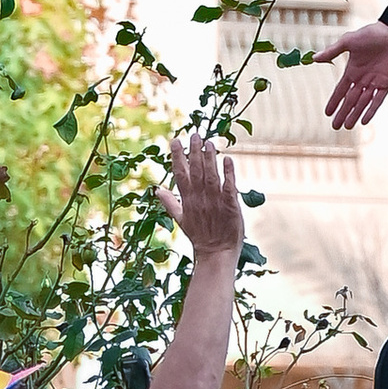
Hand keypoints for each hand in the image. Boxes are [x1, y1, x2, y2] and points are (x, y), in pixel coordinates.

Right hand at [158, 129, 246, 261]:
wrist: (216, 254)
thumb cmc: (200, 237)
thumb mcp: (181, 220)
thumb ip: (170, 203)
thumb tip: (157, 190)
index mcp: (187, 201)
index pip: (180, 174)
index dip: (178, 157)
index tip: (175, 140)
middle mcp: (200, 199)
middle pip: (196, 171)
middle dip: (195, 152)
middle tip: (195, 134)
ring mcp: (215, 202)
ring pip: (211, 175)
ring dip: (210, 158)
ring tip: (209, 142)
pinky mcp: (231, 206)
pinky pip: (229, 186)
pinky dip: (229, 173)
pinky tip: (228, 159)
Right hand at [322, 24, 387, 131]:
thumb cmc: (371, 34)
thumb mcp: (348, 41)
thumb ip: (332, 51)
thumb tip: (314, 58)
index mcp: (352, 70)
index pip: (340, 90)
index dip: (334, 101)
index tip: (327, 113)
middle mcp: (362, 79)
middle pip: (350, 100)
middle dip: (343, 113)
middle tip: (335, 127)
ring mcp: (375, 82)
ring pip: (362, 103)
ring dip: (355, 114)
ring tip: (347, 127)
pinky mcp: (387, 83)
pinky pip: (378, 100)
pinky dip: (371, 110)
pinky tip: (365, 120)